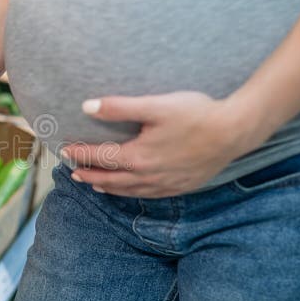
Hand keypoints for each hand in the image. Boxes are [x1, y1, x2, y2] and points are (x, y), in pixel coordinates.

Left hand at [63, 92, 258, 197]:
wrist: (235, 132)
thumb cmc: (196, 114)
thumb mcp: (155, 105)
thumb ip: (119, 107)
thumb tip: (87, 107)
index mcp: (138, 156)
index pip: (101, 157)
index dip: (80, 153)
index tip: (64, 150)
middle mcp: (148, 175)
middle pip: (110, 178)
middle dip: (89, 173)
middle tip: (72, 171)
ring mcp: (165, 183)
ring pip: (127, 190)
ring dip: (107, 186)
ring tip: (93, 184)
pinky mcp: (180, 186)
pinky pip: (148, 194)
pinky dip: (130, 193)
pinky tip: (129, 190)